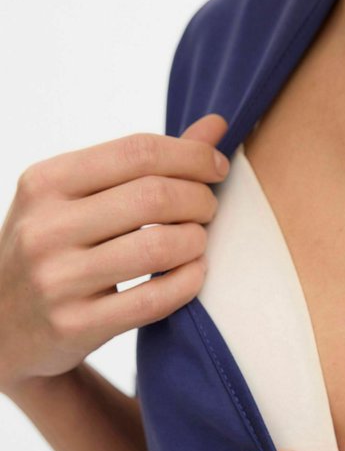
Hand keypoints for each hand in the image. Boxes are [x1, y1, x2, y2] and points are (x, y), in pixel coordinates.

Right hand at [0, 113, 229, 393]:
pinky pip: (153, 300)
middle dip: (200, 199)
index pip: (138, 152)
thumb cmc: (54, 247)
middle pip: (155, 197)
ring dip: (196, 241)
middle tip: (208, 209)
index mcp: (46, 182)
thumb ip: (145, 162)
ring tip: (197, 241)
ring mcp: (57, 280)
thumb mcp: (78, 197)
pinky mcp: (74, 326)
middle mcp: (45, 227)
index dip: (192, 156)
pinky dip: (188, 282)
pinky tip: (192, 273)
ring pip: (159, 248)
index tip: (216, 168)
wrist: (2, 324)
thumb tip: (215, 125)